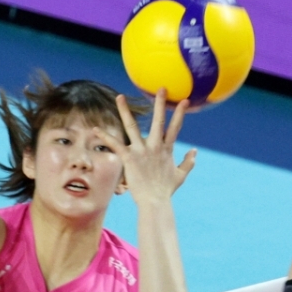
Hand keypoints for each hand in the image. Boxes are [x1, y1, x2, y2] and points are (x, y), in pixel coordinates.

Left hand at [113, 91, 197, 205]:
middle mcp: (155, 146)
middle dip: (160, 103)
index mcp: (166, 149)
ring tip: (119, 97)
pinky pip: (115, 144)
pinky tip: (96, 129)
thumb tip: (195, 151)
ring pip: (132, 127)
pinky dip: (105, 136)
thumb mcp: (180, 175)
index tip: (183, 100)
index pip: (175, 127)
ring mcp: (141, 151)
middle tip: (160, 88)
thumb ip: (188, 162)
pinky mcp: (129, 158)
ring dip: (125, 111)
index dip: (179, 113)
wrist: (155, 202)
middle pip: (158, 121)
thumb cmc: (166, 190)